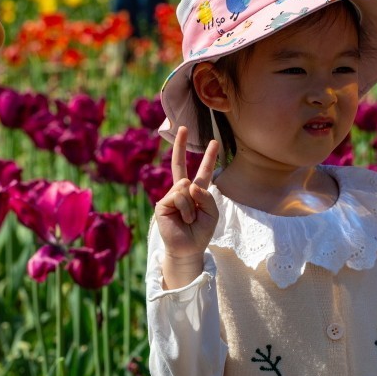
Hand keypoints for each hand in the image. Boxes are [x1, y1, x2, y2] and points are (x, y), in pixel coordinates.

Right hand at [155, 126, 219, 288]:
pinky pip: (178, 197)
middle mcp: (182, 191)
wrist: (188, 249)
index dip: (209, 157)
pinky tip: (183, 220)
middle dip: (181, 145)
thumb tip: (188, 185)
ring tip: (190, 220)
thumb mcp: (212, 213)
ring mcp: (171, 196)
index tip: (214, 142)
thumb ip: (206, 197)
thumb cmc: (200, 232)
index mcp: (196, 192)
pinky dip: (185, 210)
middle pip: (180, 164)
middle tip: (184, 127)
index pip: (204, 171)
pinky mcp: (163, 204)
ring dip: (192, 207)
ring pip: (185, 187)